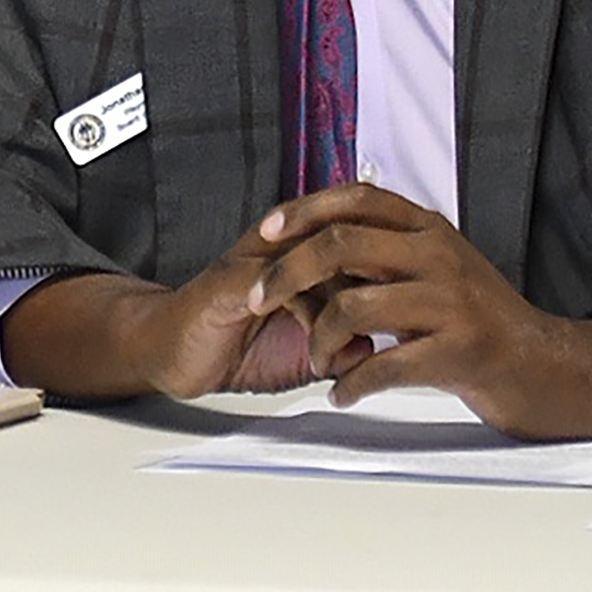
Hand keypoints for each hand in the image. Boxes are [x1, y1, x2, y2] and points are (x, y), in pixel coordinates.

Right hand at [0, 215, 372, 403]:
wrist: (173, 352)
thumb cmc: (234, 345)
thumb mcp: (303, 352)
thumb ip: (341, 347)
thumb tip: (377, 352)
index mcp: (301, 256)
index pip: (359, 241)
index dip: (393, 268)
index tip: (418, 302)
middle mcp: (281, 249)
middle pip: (347, 238)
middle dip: (380, 276)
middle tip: (404, 314)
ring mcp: (258, 261)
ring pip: (320, 258)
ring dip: (347, 299)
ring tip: (364, 336)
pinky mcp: (234, 283)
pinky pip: (282, 286)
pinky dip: (310, 314)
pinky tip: (323, 343)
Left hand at [245, 184, 591, 437]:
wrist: (544, 367)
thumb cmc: (479, 320)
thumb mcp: (438, 266)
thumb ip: (389, 248)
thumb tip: (316, 238)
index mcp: (430, 230)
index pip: (357, 199)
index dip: (304, 209)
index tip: (265, 230)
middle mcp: (440, 256)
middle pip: (341, 246)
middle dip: (287, 273)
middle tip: (258, 299)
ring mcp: (451, 303)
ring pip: (354, 307)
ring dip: (319, 339)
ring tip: (316, 361)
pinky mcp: (458, 352)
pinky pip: (383, 365)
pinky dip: (350, 384)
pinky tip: (341, 393)